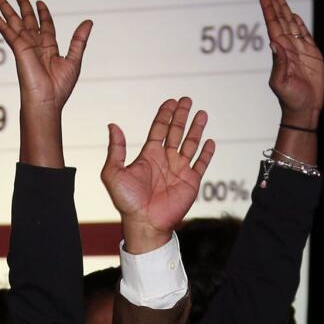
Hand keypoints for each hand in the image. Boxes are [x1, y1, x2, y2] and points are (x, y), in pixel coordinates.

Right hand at [0, 0, 90, 112]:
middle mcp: (35, 45)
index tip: (39, 3)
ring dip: (5, 9)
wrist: (46, 101)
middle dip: (22, 7)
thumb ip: (79, 40)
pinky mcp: (18, 48)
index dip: (42, 14)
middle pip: (27, 20)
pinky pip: (7, 31)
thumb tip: (88, 22)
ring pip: (14, 23)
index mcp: (49, 48)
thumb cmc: (60, 87)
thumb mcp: (74, 60)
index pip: (45, 26)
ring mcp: (25, 46)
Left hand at [102, 98, 215, 252]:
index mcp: (149, 155)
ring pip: (190, 144)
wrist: (144, 222)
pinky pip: (201, 163)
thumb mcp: (114, 172)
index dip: (165, 115)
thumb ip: (116, 149)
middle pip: (176, 132)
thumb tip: (112, 125)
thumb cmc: (127, 201)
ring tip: (202, 113)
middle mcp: (165, 160)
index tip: (171, 102)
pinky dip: (206, 152)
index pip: (159, 129)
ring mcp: (179, 169)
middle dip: (182, 116)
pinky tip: (210, 141)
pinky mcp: (191, 181)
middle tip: (187, 100)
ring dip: (196, 129)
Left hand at [261, 0, 323, 127]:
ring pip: (291, 24)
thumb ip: (280, 63)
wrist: (304, 108)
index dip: (269, 10)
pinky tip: (293, 14)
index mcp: (280, 53)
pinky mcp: (311, 54)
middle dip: (274, 4)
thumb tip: (275, 43)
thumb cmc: (290, 99)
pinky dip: (298, 23)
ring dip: (284, 10)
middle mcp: (288, 48)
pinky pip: (304, 34)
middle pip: (280, 21)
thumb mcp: (282, 83)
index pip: (273, 26)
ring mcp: (299, 50)